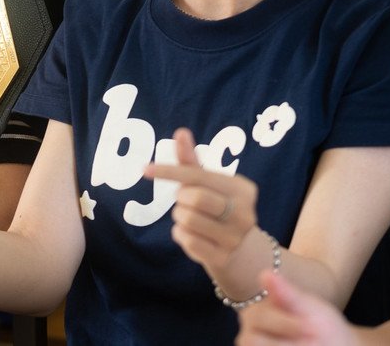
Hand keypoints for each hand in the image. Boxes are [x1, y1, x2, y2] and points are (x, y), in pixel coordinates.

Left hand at [145, 128, 260, 289]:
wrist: (242, 253)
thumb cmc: (218, 208)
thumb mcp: (209, 184)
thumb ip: (192, 161)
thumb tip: (181, 132)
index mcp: (242, 188)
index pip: (198, 175)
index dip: (168, 171)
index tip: (145, 169)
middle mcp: (244, 213)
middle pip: (193, 197)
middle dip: (181, 199)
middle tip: (186, 202)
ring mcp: (235, 238)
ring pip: (187, 219)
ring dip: (179, 218)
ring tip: (191, 219)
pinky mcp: (222, 258)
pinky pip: (186, 240)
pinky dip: (181, 236)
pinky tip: (193, 236)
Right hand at [235, 270, 359, 345]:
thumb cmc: (325, 328)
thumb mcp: (313, 310)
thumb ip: (289, 295)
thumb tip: (265, 273)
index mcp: (256, 314)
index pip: (260, 318)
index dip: (286, 324)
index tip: (312, 326)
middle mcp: (248, 336)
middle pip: (251, 341)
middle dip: (288, 343)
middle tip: (312, 341)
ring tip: (310, 344)